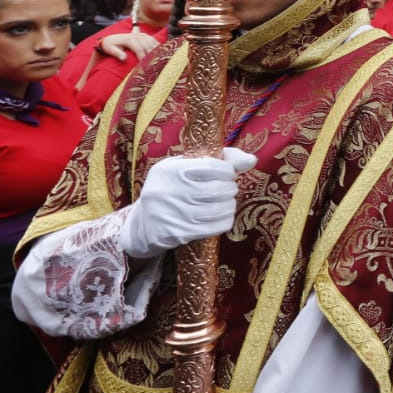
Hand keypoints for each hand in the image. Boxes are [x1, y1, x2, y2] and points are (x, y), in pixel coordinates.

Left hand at [99, 30, 159, 62]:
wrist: (112, 39)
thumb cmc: (110, 46)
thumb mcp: (110, 49)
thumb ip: (116, 53)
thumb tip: (124, 58)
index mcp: (129, 39)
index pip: (139, 49)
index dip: (143, 58)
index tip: (145, 67)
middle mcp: (137, 35)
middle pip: (148, 46)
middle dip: (152, 56)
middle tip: (154, 66)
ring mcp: (142, 35)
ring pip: (153, 43)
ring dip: (156, 52)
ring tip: (158, 62)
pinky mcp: (145, 35)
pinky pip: (155, 41)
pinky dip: (158, 48)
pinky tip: (159, 55)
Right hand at [120, 148, 256, 259]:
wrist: (141, 226)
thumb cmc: (170, 189)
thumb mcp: (184, 166)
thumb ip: (219, 158)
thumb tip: (251, 160)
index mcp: (171, 170)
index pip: (213, 166)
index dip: (227, 170)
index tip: (226, 174)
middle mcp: (170, 191)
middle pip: (218, 189)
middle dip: (230, 188)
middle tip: (227, 189)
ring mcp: (174, 214)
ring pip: (220, 209)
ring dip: (229, 205)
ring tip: (225, 202)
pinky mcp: (180, 234)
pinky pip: (216, 227)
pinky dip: (225, 220)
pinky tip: (221, 216)